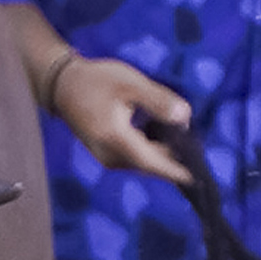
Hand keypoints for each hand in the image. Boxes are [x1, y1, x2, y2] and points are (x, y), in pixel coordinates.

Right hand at [45, 47, 200, 191]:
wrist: (63, 86)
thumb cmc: (97, 81)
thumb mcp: (130, 84)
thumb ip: (159, 101)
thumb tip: (185, 117)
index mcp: (116, 140)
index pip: (152, 163)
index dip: (175, 171)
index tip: (197, 178)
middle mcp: (111, 156)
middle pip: (150, 165)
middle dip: (172, 158)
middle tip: (195, 144)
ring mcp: (107, 158)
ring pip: (142, 163)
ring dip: (162, 155)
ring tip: (183, 139)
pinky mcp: (106, 155)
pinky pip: (134, 159)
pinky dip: (150, 151)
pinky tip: (162, 136)